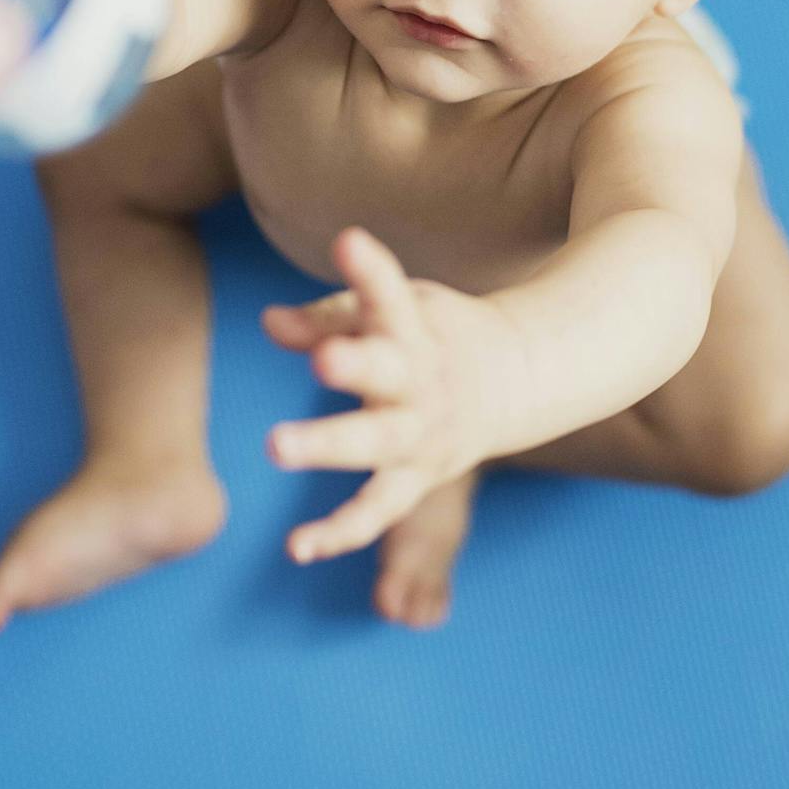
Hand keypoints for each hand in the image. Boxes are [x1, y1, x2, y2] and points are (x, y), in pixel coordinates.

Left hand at [259, 226, 525, 563]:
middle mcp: (421, 382)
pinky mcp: (416, 481)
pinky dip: (339, 532)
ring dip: (330, 444)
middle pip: (387, 374)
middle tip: (322, 361)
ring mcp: (421, 435)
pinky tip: (296, 547)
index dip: (371, 268)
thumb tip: (269, 322)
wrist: (519, 379)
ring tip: (276, 443)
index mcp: (416, 328)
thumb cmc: (432, 336)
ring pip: (378, 446)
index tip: (349, 241)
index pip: (392, 294)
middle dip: (355, 367)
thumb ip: (330, 316)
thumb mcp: (394, 311)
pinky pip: (376, 512)